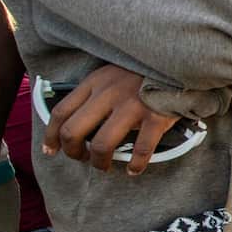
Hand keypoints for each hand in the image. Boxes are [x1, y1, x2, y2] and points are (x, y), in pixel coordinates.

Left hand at [42, 65, 179, 175]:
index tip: (51, 150)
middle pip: (74, 132)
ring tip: (105, 166)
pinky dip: (135, 164)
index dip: (51, 136)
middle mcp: (108, 94)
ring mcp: (132, 106)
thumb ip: (95, 91)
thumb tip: (79, 120)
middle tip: (81, 158)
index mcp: (95, 82)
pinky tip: (134, 169)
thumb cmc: (145, 71)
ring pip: (102, 145)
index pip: (61, 112)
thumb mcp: (112, 73)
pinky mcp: (155, 117)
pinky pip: (140, 149)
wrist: (180, 61)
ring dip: (99, 162)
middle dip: (73, 153)